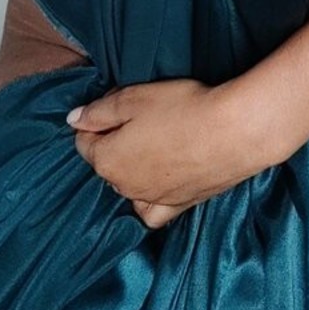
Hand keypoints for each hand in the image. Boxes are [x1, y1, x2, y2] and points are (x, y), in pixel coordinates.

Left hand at [67, 77, 270, 228]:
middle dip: (112, 143)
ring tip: (150, 146)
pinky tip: (157, 185)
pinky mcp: (180, 206)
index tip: (112, 106)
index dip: (94, 121)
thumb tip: (73, 119)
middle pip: (106, 164)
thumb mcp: (132, 98)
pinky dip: (149, 201)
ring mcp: (152, 200)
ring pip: (127, 186)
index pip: (83, 142)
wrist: (235, 132)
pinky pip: (153, 211)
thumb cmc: (181, 109)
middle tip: (137, 118)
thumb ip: (98, 111)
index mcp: (107, 159)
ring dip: (129, 169)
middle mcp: (124, 187)